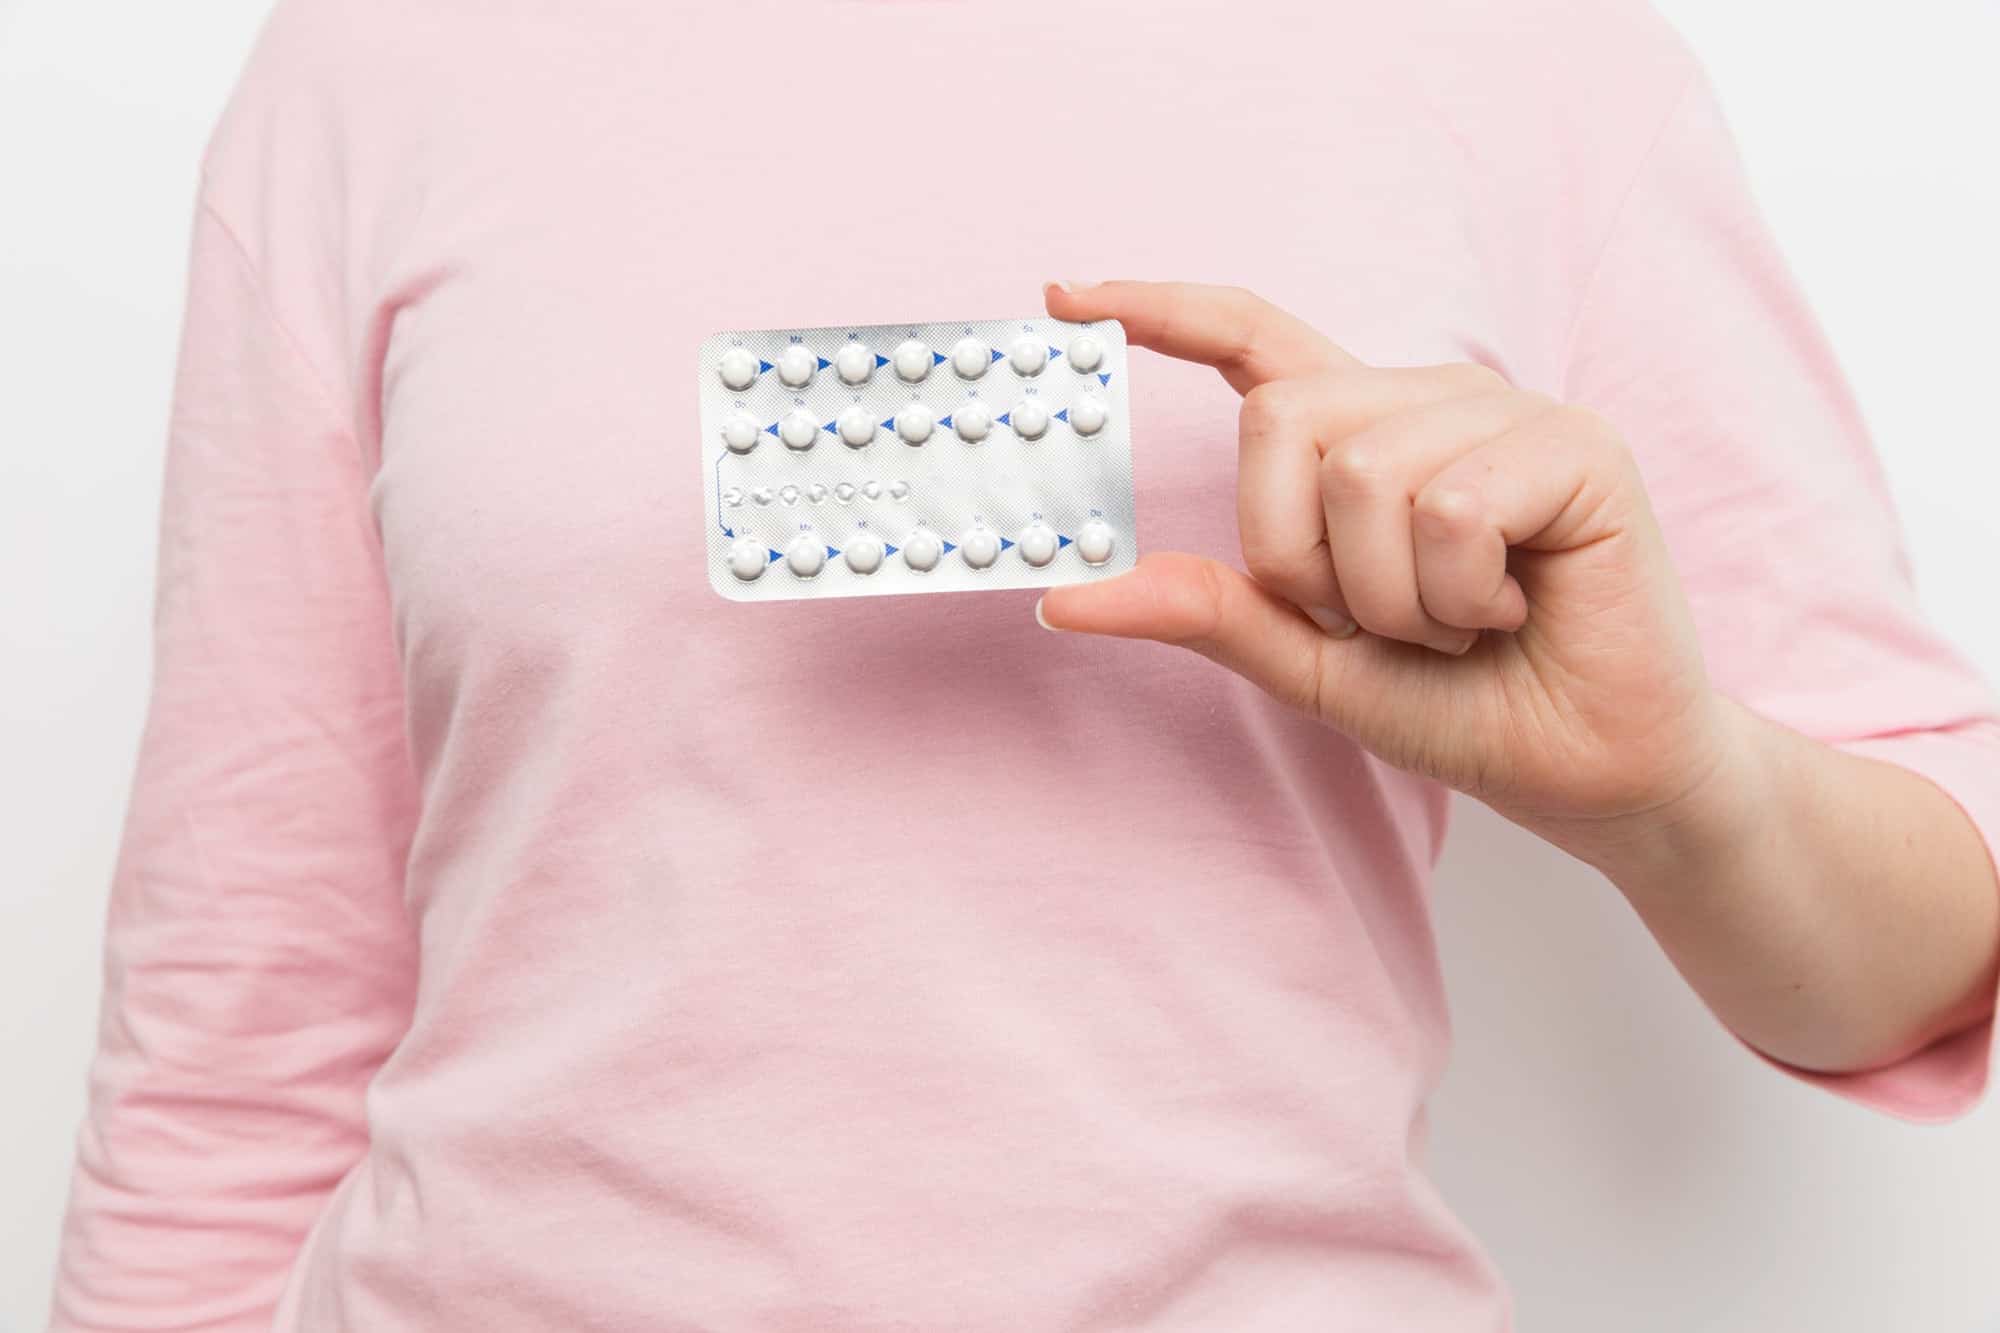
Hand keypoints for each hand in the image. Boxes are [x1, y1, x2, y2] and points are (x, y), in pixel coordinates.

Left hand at [1039, 280, 1743, 859]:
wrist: (1588, 773)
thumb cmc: (1463, 706)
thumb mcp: (1310, 665)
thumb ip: (1209, 614)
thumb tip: (1068, 600)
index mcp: (1365, 439)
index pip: (1254, 341)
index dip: (1164, 311)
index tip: (1065, 297)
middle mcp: (1430, 404)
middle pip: (1283, 416)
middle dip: (1303, 555)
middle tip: (1384, 619)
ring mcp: (1507, 415)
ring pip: (1364, 472)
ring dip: (1391, 596)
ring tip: (1463, 623)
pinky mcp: (1577, 445)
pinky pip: (1450, 505)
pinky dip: (1459, 594)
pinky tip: (1516, 611)